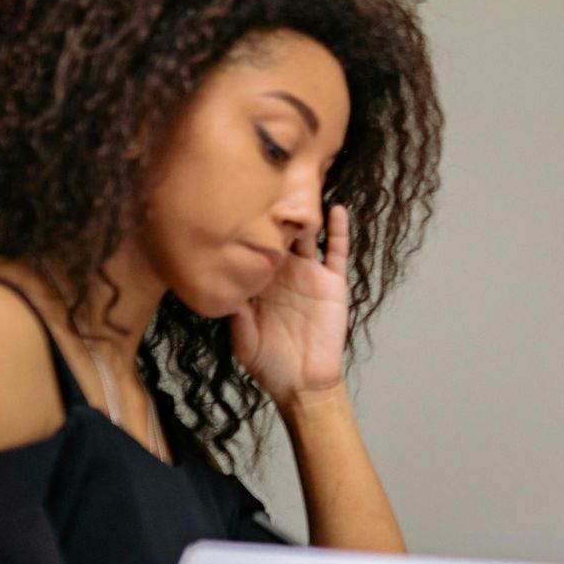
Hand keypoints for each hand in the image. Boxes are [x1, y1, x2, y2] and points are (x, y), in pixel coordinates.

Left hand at [232, 204, 349, 405]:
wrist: (304, 382)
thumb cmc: (269, 364)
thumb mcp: (243, 340)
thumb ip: (235, 315)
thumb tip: (224, 287)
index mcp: (259, 283)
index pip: (251, 249)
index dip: (245, 228)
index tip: (235, 203)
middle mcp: (284, 274)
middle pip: (279, 235)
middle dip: (274, 212)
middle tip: (267, 181)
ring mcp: (309, 275)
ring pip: (308, 236)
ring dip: (305, 215)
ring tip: (301, 188)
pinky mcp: (333, 282)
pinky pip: (338, 251)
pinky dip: (339, 230)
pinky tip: (336, 210)